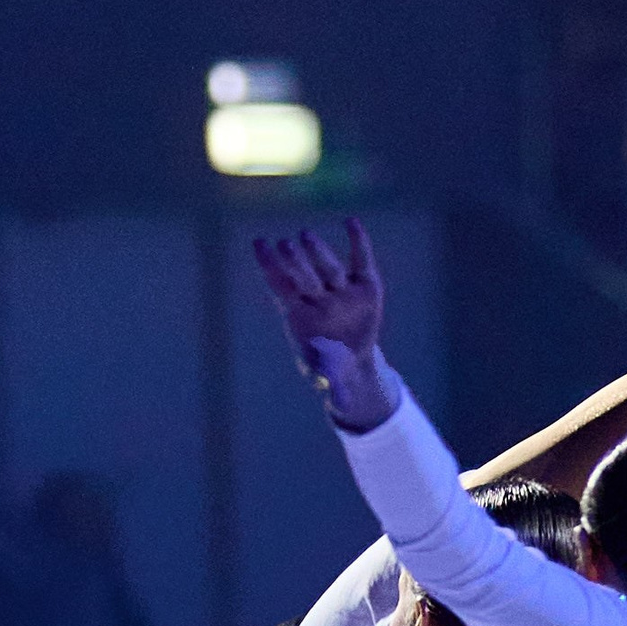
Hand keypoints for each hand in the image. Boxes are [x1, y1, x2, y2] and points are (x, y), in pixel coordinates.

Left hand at [252, 220, 395, 427]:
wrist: (351, 358)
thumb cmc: (329, 365)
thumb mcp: (329, 377)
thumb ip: (332, 386)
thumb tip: (337, 403)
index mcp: (299, 313)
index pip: (280, 285)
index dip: (269, 265)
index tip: (259, 243)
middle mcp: (318, 296)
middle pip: (303, 276)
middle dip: (295, 261)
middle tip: (286, 244)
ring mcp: (341, 290)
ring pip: (328, 268)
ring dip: (317, 252)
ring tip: (305, 236)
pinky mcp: (366, 285)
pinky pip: (361, 260)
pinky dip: (358, 241)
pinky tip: (351, 221)